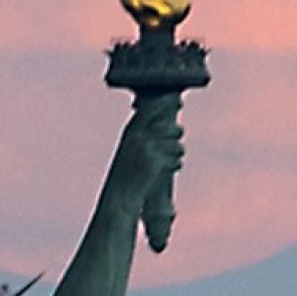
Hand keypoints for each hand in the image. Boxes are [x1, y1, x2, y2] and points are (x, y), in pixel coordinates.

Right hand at [106, 93, 184, 208]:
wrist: (118, 197)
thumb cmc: (126, 174)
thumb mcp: (131, 150)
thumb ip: (145, 135)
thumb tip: (167, 124)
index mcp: (130, 131)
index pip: (150, 108)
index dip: (165, 101)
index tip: (177, 98)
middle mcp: (138, 137)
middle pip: (170, 127)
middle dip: (177, 133)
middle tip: (178, 135)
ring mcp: (147, 149)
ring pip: (177, 145)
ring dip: (178, 152)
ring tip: (173, 158)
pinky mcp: (155, 163)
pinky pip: (176, 160)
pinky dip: (176, 165)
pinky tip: (170, 168)